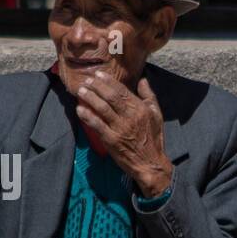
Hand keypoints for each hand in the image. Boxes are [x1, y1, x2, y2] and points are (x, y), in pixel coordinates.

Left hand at [75, 71, 172, 196]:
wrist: (149, 163)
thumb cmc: (153, 138)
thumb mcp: (157, 114)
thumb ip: (149, 96)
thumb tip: (143, 79)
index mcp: (140, 108)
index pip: (122, 90)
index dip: (108, 81)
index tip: (98, 74)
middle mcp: (130, 116)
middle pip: (110, 97)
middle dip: (97, 87)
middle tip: (86, 80)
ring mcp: (120, 128)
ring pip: (102, 108)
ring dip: (90, 98)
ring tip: (81, 91)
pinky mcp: (111, 140)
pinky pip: (97, 125)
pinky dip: (87, 116)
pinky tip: (79, 109)